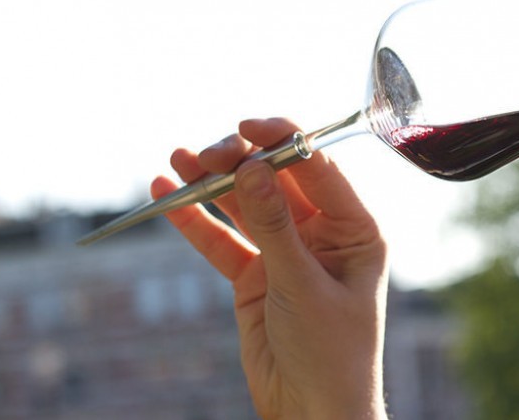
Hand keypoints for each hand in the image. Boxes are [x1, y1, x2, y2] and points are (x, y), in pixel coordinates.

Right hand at [151, 118, 389, 419]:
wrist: (311, 413)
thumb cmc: (331, 353)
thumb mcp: (303, 285)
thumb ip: (274, 226)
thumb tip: (251, 166)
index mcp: (352, 229)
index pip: (317, 169)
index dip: (284, 141)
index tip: (248, 127)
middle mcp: (319, 233)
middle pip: (274, 181)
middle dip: (239, 163)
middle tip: (206, 155)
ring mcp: (283, 252)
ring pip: (243, 205)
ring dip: (211, 183)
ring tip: (178, 160)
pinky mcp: (253, 274)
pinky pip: (221, 240)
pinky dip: (194, 221)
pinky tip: (166, 196)